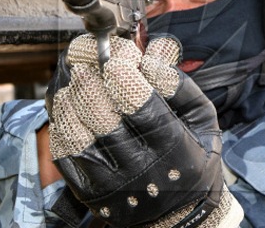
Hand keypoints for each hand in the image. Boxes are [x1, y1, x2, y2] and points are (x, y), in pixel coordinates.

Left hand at [46, 34, 226, 226]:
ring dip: (72, 98)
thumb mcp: (203, 120)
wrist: (178, 215)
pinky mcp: (88, 191)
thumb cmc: (193, 158)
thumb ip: (180, 85)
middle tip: (89, 59)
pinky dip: (62, 121)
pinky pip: (65, 152)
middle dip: (93, 82)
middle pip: (105, 121)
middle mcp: (140, 171)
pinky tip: (68, 101)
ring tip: (77, 76)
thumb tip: (152, 53)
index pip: (144, 110)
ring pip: (78, 136)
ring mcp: (110, 184)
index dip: (126, 79)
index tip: (118, 56)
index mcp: (175, 151)